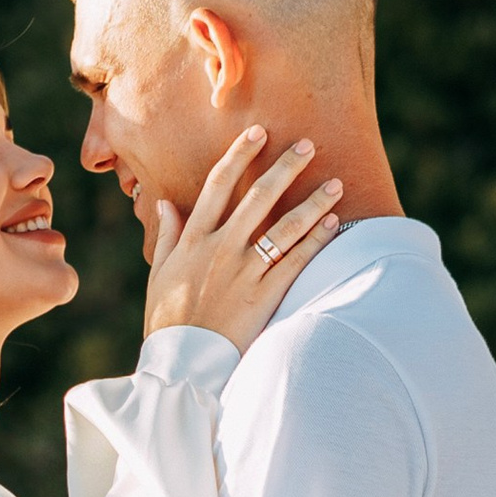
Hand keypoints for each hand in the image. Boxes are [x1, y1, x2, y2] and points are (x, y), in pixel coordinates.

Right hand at [143, 127, 344, 352]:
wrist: (181, 364)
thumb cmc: (166, 322)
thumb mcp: (159, 275)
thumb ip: (168, 236)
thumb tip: (165, 203)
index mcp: (194, 240)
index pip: (218, 184)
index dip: (240, 154)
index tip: (258, 132)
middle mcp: (220, 249)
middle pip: (257, 197)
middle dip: (285, 168)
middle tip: (308, 145)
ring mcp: (243, 273)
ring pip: (284, 228)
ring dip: (313, 203)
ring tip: (336, 184)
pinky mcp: (263, 297)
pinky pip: (295, 263)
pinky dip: (315, 241)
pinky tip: (333, 223)